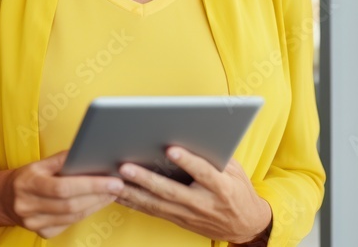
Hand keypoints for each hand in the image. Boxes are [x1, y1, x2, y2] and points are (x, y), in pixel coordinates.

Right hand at [0, 150, 123, 238]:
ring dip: (96, 205)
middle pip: (70, 205)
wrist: (4, 199)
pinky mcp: (42, 233)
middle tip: (117, 186)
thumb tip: (87, 152)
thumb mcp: (39, 163)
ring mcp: (34, 223)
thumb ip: (61, 159)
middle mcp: (28, 206)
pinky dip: (85, 213)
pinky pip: (69, 224)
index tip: (112, 180)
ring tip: (111, 193)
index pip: (63, 187)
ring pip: (73, 217)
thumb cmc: (27, 177)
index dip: (90, 185)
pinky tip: (95, 203)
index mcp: (27, 184)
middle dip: (98, 195)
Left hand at [115, 147, 271, 244]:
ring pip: (156, 204)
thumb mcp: (235, 170)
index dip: (188, 161)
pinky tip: (116, 193)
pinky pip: (152, 211)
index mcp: (222, 188)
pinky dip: (133, 202)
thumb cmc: (238, 189)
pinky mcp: (178, 220)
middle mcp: (204, 204)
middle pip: (171, 191)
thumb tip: (192, 132)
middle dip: (147, 180)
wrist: (245, 225)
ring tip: (112, 181)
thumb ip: (214, 154)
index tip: (171, 149)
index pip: (204, 173)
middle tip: (125, 167)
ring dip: (132, 193)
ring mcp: (189, 214)